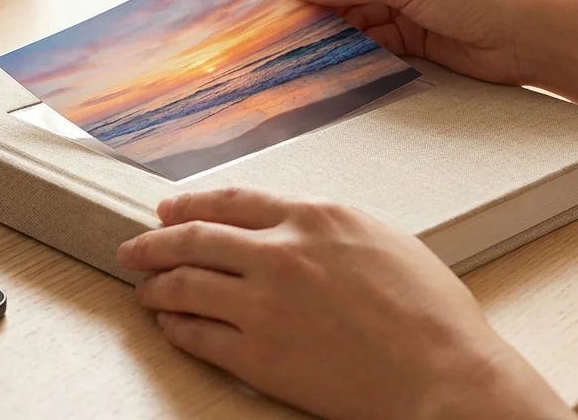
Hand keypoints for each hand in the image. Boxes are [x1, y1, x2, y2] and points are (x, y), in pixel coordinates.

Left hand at [119, 188, 575, 419]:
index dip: (190, 205)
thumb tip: (298, 226)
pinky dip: (176, 328)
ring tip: (145, 290)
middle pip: (195, 238)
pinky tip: (170, 327)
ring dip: (157, 286)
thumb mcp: (384, 241)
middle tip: (135, 248)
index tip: (170, 210)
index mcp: (314, 217)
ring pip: (186, 285)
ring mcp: (264, 304)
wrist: (443, 375)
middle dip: (155, 242)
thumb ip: (331, 229)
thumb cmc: (432, 316)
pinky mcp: (258, 355)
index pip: (231, 201)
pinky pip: (198, 336)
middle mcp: (280, 252)